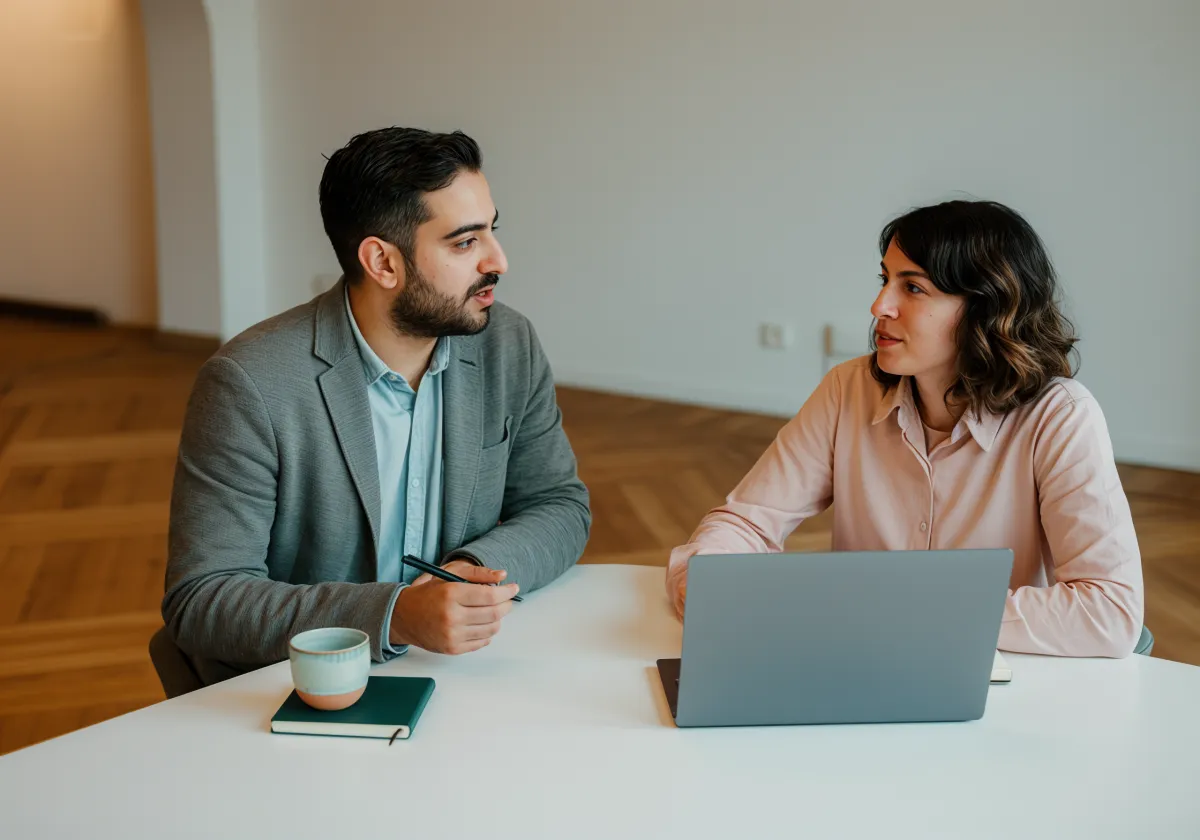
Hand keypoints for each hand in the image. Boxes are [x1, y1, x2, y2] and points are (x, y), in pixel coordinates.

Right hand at [390, 562, 518, 653]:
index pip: (489, 595)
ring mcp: (452, 635)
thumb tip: (503, 577)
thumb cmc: (428, 594)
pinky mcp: (452, 648)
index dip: (506, 592)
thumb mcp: (449, 575)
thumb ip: (477, 574)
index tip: (513, 588)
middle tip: (507, 600)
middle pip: (494, 613)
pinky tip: (481, 623)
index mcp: (451, 594)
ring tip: (492, 611)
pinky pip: (481, 642)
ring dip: (498, 619)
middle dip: (506, 605)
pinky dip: (487, 633)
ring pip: (491, 629)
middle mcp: (451, 616)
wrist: (404, 617)